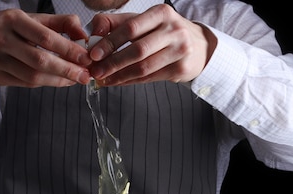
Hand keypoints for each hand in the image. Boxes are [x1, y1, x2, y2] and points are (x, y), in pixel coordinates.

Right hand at [0, 9, 92, 86]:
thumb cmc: (7, 28)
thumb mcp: (30, 19)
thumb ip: (59, 24)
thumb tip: (83, 34)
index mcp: (12, 20)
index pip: (46, 37)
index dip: (68, 50)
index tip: (86, 58)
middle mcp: (2, 39)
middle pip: (40, 60)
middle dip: (66, 70)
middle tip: (85, 75)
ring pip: (33, 77)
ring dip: (58, 80)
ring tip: (75, 80)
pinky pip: (25, 84)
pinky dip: (45, 84)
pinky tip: (58, 81)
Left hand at [87, 4, 217, 85]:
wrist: (198, 46)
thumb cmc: (164, 32)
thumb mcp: (143, 21)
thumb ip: (116, 23)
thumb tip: (93, 31)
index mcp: (161, 13)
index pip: (131, 28)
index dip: (110, 42)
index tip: (93, 54)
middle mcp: (173, 30)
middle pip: (138, 50)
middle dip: (113, 63)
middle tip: (96, 71)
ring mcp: (180, 50)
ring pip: (144, 67)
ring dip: (120, 76)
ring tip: (104, 79)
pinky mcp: (181, 68)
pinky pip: (150, 78)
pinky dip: (130, 81)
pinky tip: (118, 82)